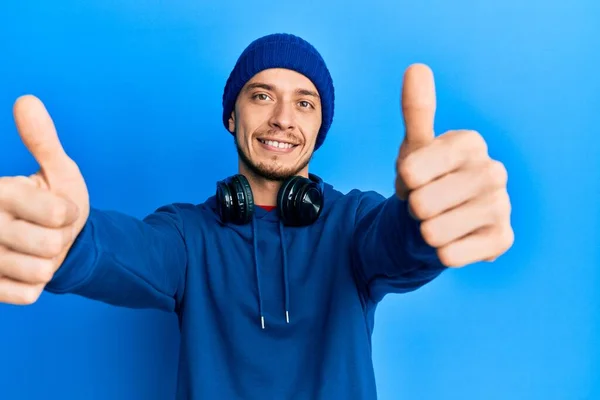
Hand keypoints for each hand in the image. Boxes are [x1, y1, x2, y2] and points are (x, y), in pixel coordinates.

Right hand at [0, 95, 88, 303]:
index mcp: (0, 191)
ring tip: (34, 249)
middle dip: (59, 240)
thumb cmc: (53, 201)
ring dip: (49, 264)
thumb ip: (43, 140)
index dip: (68, 214)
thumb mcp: (56, 170)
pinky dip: (36, 284)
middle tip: (46, 231)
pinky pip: (28, 294)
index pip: (58, 214)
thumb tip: (26, 100)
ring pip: (41, 272)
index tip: (59, 209)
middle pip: (51, 246)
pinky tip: (24, 269)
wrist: (46, 241)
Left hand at [395, 64, 513, 267]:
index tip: (413, 180)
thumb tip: (416, 68)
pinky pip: (451, 255)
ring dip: (424, 232)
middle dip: (413, 209)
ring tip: (436, 222)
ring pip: (434, 232)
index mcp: (469, 143)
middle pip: (421, 203)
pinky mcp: (502, 239)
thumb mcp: (415, 147)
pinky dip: (440, 253)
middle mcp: (493, 170)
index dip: (402, 183)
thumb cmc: (425, 181)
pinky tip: (451, 241)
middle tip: (425, 204)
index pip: (410, 171)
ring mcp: (501, 206)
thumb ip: (417, 110)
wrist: (439, 221)